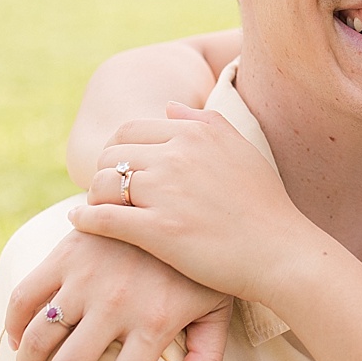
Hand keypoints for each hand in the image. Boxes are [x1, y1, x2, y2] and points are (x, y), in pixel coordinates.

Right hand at [5, 228, 232, 360]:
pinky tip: (18, 341)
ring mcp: (86, 276)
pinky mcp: (65, 253)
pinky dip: (14, 324)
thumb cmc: (200, 263)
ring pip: (40, 337)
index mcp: (155, 322)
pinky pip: (25, 296)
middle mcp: (116, 303)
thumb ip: (206, 357)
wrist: (177, 197)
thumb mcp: (218, 306)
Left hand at [68, 105, 326, 305]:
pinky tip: (80, 223)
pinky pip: (102, 217)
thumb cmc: (265, 206)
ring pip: (101, 183)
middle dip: (104, 172)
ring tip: (95, 209)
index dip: (119, 151)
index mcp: (196, 132)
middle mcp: (178, 154)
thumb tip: (168, 107)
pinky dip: (84, 219)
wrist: (281, 253)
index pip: (131, 129)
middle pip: (111, 153)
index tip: (119, 171)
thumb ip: (205, 121)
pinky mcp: (157, 230)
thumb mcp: (242, 149)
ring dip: (92, 196)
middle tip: (104, 192)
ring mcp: (166, 191)